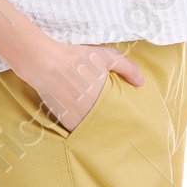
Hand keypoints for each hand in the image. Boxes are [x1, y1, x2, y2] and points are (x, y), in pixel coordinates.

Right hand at [20, 39, 144, 131]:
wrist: (44, 64)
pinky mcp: (64, 122)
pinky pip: (78, 130)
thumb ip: (127, 68)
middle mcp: (92, 114)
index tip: (129, 120)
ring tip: (100, 123)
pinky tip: (84, 120)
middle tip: (116, 123)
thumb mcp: (106, 56)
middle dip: (111, 123)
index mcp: (105, 100)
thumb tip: (141, 82)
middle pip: (107, 124)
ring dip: (96, 127)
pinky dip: (81, 127)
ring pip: (93, 129)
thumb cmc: (76, 58)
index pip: (120, 116)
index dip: (124, 118)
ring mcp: (77, 120)